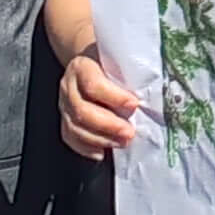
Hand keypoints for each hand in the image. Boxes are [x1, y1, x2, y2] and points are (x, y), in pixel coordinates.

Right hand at [59, 46, 139, 160]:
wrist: (92, 64)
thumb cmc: (110, 64)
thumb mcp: (118, 62)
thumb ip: (129, 75)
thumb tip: (150, 95)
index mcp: (82, 67)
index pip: (93, 84)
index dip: (114, 97)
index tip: (134, 104)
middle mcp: (68, 87)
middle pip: (82, 110)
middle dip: (108, 125)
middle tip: (129, 133)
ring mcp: (64, 105)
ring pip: (75, 127)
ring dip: (100, 139)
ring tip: (121, 142)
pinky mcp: (65, 121)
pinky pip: (70, 138)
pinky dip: (86, 148)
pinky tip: (102, 152)